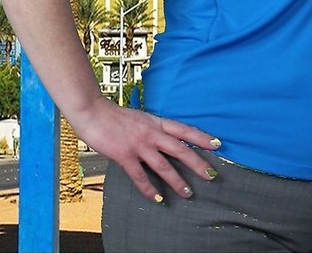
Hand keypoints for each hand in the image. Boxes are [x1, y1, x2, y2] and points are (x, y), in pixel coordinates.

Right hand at [72, 98, 221, 201]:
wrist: (93, 112)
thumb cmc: (115, 116)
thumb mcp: (141, 118)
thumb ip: (153, 128)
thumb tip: (165, 139)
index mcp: (157, 122)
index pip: (185, 130)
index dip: (202, 137)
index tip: (218, 145)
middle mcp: (152, 133)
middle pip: (181, 149)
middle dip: (198, 163)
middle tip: (211, 175)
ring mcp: (139, 145)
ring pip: (164, 166)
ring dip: (177, 181)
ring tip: (188, 193)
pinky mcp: (125, 156)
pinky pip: (140, 176)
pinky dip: (150, 189)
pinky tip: (158, 198)